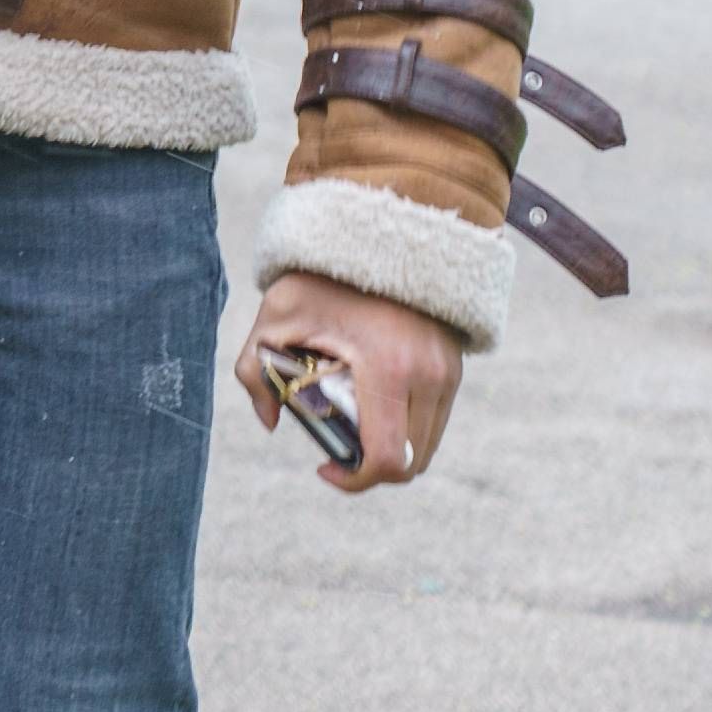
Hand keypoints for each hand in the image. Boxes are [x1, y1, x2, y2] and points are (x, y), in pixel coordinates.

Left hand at [242, 269, 463, 493]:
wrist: (382, 231)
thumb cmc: (322, 275)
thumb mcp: (275, 317)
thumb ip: (254, 372)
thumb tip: (270, 421)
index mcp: (387, 369)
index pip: (388, 458)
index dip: (356, 480)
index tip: (325, 469)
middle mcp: (429, 377)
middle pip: (411, 462)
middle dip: (371, 468)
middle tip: (335, 451)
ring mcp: (449, 373)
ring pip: (428, 445)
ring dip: (392, 449)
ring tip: (352, 428)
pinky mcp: (456, 367)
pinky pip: (436, 419)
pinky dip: (407, 428)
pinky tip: (373, 408)